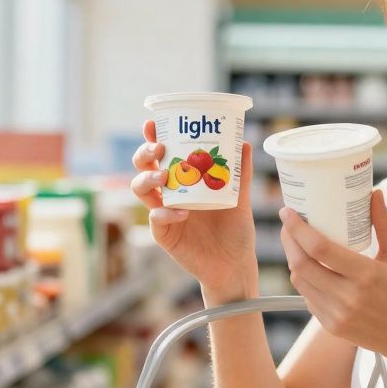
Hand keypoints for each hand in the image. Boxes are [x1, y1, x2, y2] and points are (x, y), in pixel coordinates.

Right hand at [131, 119, 257, 291]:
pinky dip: (165, 214)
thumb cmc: (234, 230)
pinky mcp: (165, 235)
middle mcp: (169, 195)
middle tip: (158, 148)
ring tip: (163, 176)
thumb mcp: (240, 198)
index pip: (161, 155)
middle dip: (144, 154)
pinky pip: (156, 220)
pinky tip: (182, 213)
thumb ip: (240, 173)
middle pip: (143, 168)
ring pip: (141, 190)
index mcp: (183, 181)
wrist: (235, 264)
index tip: (152, 123)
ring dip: (148, 179)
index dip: (151, 138)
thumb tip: (245, 143)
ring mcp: (164, 214)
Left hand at [278, 189, 386, 365]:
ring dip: (294, 260)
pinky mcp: (331, 326)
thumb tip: (375, 194)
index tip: (288, 213)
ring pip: (300, 282)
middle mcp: (348, 296)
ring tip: (297, 244)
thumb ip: (385, 225)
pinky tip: (311, 269)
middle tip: (289, 225)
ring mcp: (337, 314)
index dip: (298, 229)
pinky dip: (305, 280)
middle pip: (301, 265)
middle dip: (289, 241)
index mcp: (366, 275)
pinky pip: (308, 298)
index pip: (320, 249)